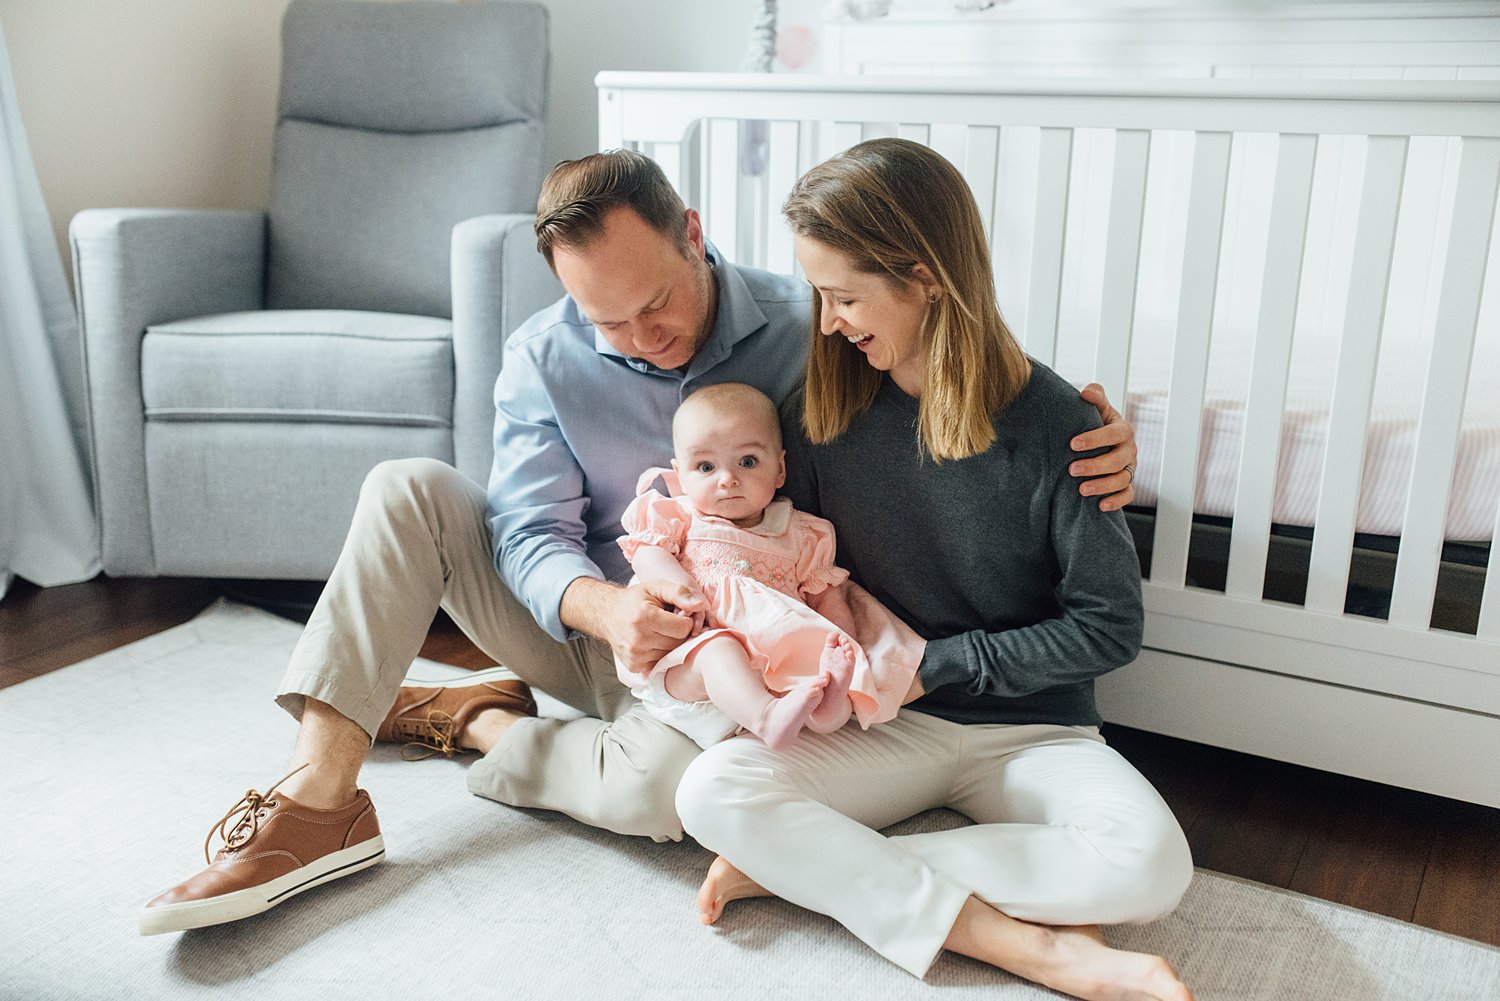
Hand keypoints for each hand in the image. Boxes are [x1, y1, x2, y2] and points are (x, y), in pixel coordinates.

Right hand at [605, 580, 708, 675]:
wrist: (607, 614)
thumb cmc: (634, 600)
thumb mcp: (656, 587)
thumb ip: (680, 593)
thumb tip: (700, 606)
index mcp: (644, 617)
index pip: (683, 628)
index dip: (684, 619)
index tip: (676, 613)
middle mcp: (638, 640)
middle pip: (678, 643)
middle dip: (678, 632)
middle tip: (667, 621)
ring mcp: (636, 656)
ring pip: (671, 654)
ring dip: (670, 643)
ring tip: (658, 630)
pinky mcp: (635, 666)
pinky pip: (661, 663)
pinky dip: (661, 653)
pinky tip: (653, 641)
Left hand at [1071, 383, 1137, 512]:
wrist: (1102, 442)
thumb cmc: (1096, 423)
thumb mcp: (1097, 408)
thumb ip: (1095, 396)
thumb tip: (1085, 392)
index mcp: (1123, 430)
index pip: (1115, 434)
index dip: (1096, 439)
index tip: (1073, 444)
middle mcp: (1129, 450)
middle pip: (1117, 460)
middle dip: (1095, 466)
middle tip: (1072, 469)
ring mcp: (1129, 468)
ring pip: (1122, 480)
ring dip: (1102, 486)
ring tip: (1081, 489)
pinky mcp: (1127, 484)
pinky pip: (1127, 495)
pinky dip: (1116, 501)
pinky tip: (1100, 506)